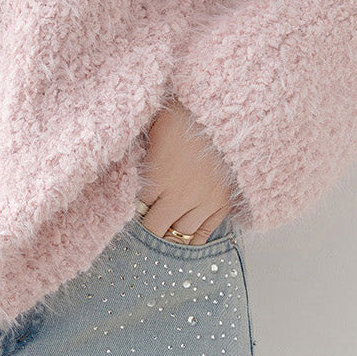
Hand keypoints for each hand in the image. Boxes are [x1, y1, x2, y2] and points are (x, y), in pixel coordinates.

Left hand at [137, 96, 236, 243]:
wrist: (227, 112)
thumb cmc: (186, 113)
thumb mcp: (154, 128)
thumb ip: (143, 154)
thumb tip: (130, 166)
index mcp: (158, 176)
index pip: (137, 208)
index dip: (132, 211)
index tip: (129, 212)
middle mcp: (178, 196)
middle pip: (156, 228)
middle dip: (148, 228)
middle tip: (144, 228)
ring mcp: (203, 202)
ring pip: (179, 234)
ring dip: (168, 236)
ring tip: (162, 238)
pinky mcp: (222, 203)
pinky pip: (204, 232)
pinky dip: (192, 240)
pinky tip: (185, 242)